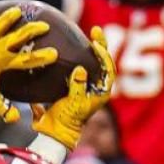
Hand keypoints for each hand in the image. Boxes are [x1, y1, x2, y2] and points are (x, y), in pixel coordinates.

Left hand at [0, 7, 60, 123]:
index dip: (41, 57)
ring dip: (8, 18)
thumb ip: (1, 107)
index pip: (27, 60)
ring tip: (17, 10)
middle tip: (44, 25)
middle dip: (33, 29)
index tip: (54, 53)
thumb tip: (14, 118)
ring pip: (0, 25)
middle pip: (19, 35)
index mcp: (3, 61)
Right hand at [29, 26, 116, 147]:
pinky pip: (78, 69)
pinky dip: (77, 59)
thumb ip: (78, 85)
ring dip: (90, 50)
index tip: (95, 44)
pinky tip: (72, 49)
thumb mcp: (74, 103)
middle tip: (95, 31)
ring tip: (88, 36)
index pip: (109, 69)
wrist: (54, 132)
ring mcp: (84, 87)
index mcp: (101, 93)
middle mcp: (95, 88)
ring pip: (91, 64)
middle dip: (100, 46)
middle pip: (102, 63)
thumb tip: (80, 69)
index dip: (104, 55)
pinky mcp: (72, 87)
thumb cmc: (67, 120)